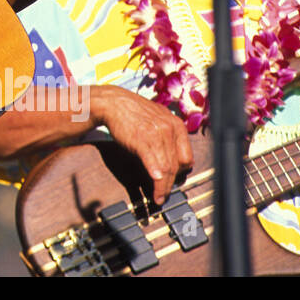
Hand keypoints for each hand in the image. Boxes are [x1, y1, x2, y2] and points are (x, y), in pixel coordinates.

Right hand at [91, 86, 193, 203]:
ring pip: (166, 169)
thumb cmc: (133, 112)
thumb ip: (169, 136)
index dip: (181, 173)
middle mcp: (170, 130)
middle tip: (165, 194)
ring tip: (158, 197)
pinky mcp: (142, 141)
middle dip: (171, 184)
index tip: (173, 180)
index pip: (187, 158)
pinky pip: (153, 164)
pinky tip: (155, 187)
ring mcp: (157, 135)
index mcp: (177, 125)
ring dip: (163, 187)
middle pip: (177, 166)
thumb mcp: (158, 119)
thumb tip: (172, 158)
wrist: (112, 102)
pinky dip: (156, 179)